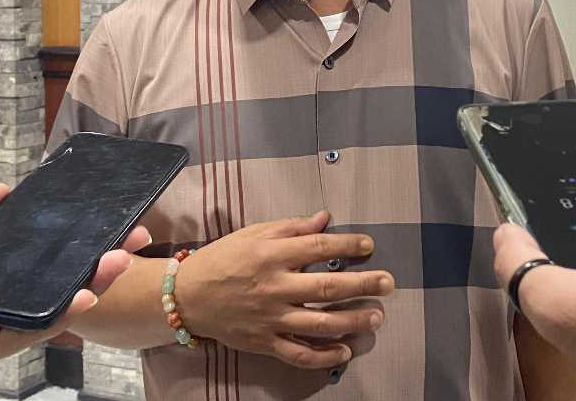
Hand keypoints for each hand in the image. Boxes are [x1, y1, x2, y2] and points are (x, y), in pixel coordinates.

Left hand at [0, 183, 149, 383]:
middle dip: (100, 251)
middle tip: (134, 233)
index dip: (75, 226)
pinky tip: (90, 291)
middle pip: (59, 268)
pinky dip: (67, 310)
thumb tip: (11, 189)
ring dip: (95, 278)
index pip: (40, 239)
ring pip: (57, 295)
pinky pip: (37, 324)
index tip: (108, 210)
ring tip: (124, 255)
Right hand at [174, 211, 394, 368]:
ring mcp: (270, 319)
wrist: (187, 295)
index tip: (369, 244)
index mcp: (272, 256)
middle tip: (388, 283)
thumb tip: (326, 218)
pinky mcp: (264, 342)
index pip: (318, 248)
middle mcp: (274, 288)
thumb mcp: (254, 234)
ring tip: (376, 317)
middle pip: (326, 288)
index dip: (348, 244)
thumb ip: (292, 228)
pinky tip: (344, 350)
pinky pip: (298, 353)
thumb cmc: (224, 258)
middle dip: (362, 284)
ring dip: (352, 321)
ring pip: (318, 324)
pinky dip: (323, 355)